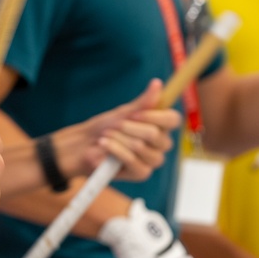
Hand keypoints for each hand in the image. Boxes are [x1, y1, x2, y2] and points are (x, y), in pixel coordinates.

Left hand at [54, 79, 180, 182]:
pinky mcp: (142, 173)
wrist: (85, 145)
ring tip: (106, 136)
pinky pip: (132, 160)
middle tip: (114, 125)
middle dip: (128, 128)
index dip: (155, 116)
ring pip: (140, 147)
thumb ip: (143, 102)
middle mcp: (161, 143)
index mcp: (161, 126)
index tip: (134, 114)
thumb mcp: (124, 112)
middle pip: (155, 134)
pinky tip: (105, 146)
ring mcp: (153, 160)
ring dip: (118, 139)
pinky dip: (115, 150)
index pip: (173, 119)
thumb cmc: (106, 127)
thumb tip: (158, 83)